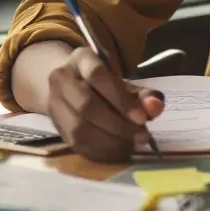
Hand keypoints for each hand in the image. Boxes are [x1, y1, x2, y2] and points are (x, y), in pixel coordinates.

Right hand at [47, 46, 164, 161]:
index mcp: (82, 59)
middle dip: (118, 125)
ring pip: (79, 128)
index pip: (98, 76)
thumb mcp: (123, 81)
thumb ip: (143, 94)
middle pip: (87, 106)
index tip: (142, 118)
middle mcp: (61, 79)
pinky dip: (100, 151)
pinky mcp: (55, 126)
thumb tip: (156, 107)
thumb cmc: (103, 82)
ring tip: (131, 145)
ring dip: (109, 141)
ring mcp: (53, 103)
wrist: (70, 85)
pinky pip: (76, 144)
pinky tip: (117, 151)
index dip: (121, 100)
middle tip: (141, 135)